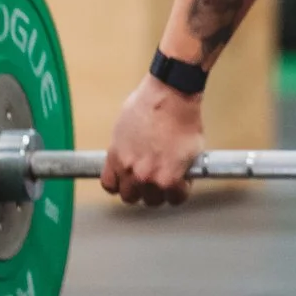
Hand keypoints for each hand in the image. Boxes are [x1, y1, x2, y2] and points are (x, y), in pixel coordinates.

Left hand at [101, 76, 202, 207]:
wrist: (171, 96)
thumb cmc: (151, 102)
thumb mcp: (124, 127)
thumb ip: (125, 149)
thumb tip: (133, 155)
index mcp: (116, 157)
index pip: (111, 186)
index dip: (124, 185)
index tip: (131, 182)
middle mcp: (129, 170)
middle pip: (131, 196)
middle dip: (142, 190)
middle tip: (154, 180)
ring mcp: (149, 176)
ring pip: (153, 200)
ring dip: (162, 192)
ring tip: (171, 180)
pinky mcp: (171, 177)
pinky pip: (175, 197)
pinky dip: (180, 192)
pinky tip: (184, 182)